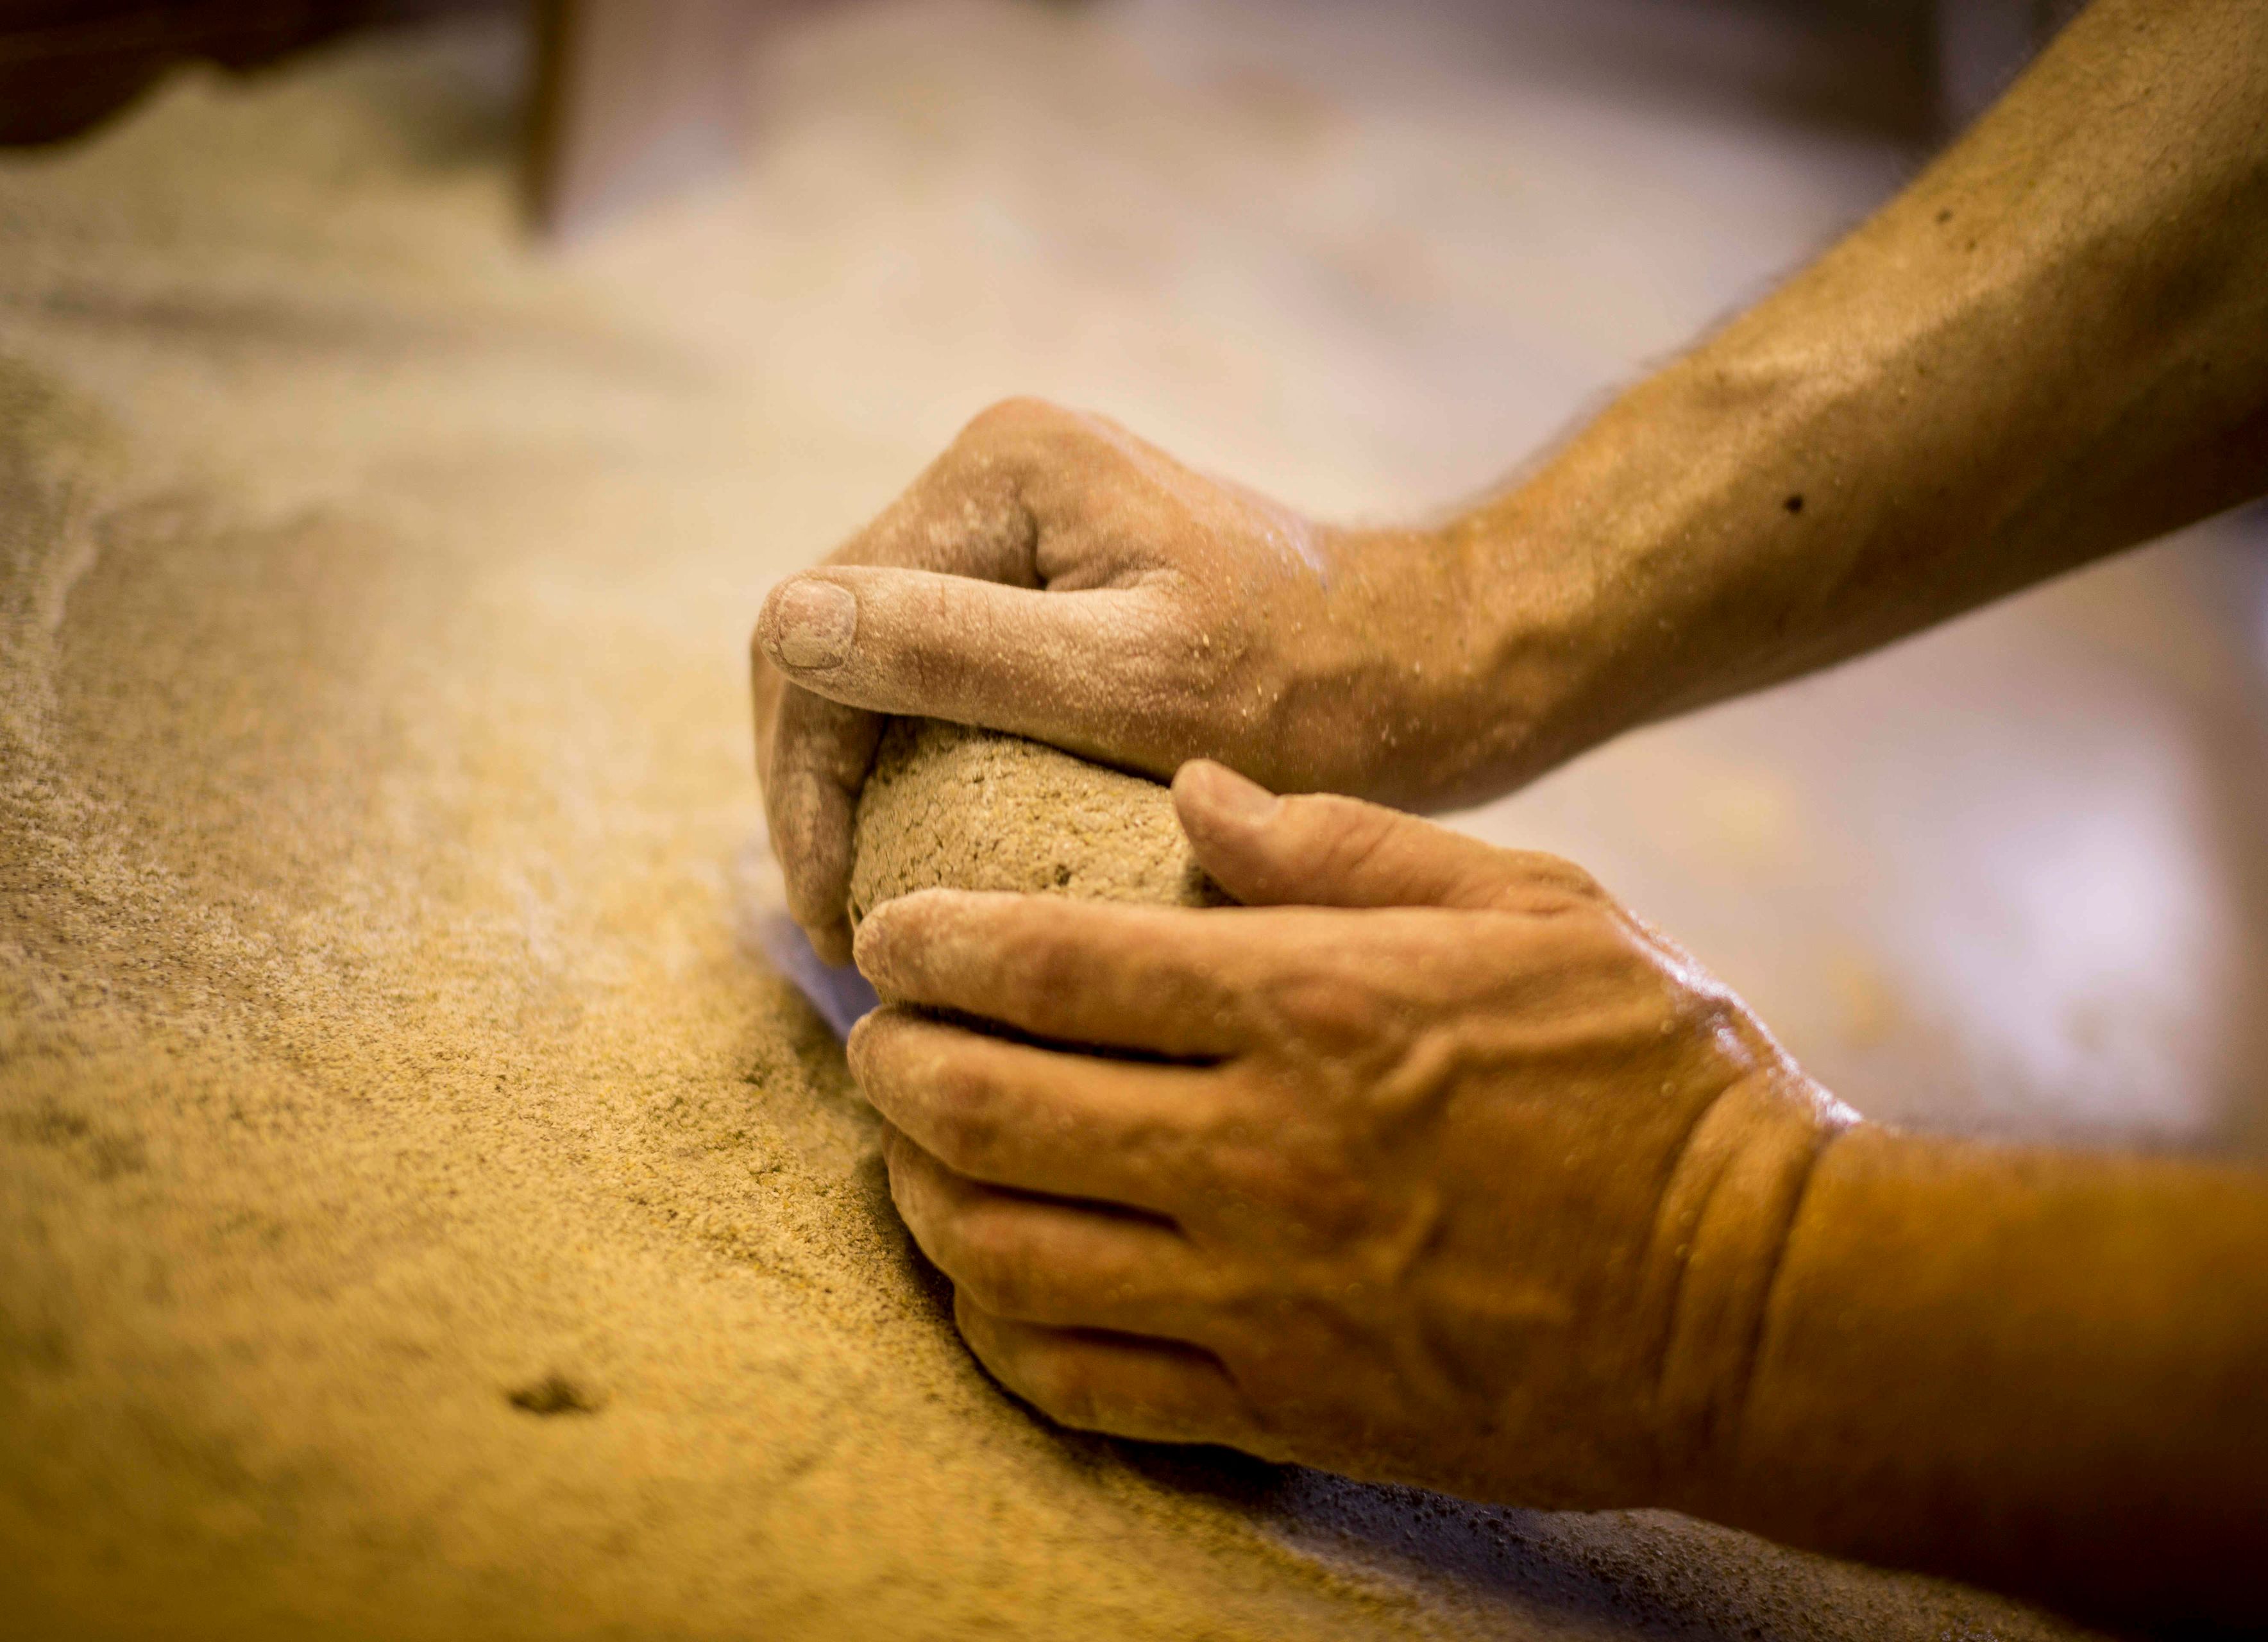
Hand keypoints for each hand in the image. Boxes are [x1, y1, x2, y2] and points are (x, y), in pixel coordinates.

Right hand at [750, 398, 1511, 962]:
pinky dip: (913, 759)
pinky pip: (936, 667)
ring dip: (855, 778)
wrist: (1434, 668)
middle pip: (833, 637)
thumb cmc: (1314, 691)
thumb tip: (789, 626)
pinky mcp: (1052, 573)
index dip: (806, 778)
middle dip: (818, 784)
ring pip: (875, 660)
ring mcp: (1023, 519)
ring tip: (874, 902)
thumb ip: (962, 653)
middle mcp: (997, 471)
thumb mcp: (1137, 686)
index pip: (821, 623)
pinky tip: (926, 845)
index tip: (837, 911)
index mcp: (1003, 470)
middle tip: (842, 925)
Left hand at [846, 761, 1854, 1508]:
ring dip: (922, 1195)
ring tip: (913, 1151)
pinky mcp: (1285, 1405)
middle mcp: (1259, 1153)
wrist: (1757, 1298)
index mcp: (1315, 1007)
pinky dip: (998, 1331)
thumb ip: (1349, 843)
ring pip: (1005, 1254)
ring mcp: (1261, 1296)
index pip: (1051, 966)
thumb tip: (1194, 789)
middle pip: (988, 1109)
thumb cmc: (1655, 1076)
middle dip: (896, 1062)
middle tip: (880, 1032)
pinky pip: (1081, 1384)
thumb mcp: (1534, 905)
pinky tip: (983, 1285)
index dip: (935, 943)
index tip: (889, 931)